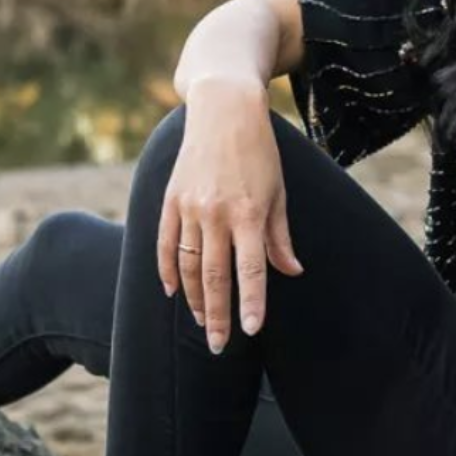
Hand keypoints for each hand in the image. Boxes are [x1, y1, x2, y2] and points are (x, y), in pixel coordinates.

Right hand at [157, 80, 303, 352]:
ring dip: (194, 298)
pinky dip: (168, 270)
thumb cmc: (259, 152)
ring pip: (188, 266)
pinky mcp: (171, 199)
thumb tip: (290, 272)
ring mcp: (189, 207)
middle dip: (216, 315)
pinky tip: (173, 292)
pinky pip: (165, 244)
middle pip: (215, 276)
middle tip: (218, 346)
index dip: (251, 302)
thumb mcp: (278, 191)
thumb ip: (280, 236)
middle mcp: (216, 213)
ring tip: (201, 322)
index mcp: (249, 212)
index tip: (251, 330)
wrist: (224, 108)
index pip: (251, 269)